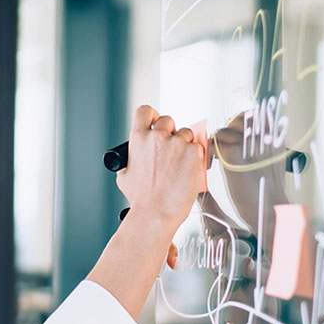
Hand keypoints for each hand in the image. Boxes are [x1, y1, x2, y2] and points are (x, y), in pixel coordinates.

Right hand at [117, 105, 205, 229]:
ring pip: (186, 134)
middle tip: (171, 152)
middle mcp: (157, 136)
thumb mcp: (125, 175)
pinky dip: (195, 158)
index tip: (155, 126)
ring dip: (185, 146)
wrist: (156, 213)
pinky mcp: (194, 152)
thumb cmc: (141, 198)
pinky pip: (198, 147)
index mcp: (138, 138)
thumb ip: (131, 158)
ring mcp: (177, 143)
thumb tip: (136, 156)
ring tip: (179, 166)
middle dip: (171, 133)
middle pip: (168, 120)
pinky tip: (188, 171)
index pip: (145, 111)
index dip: (152, 117)